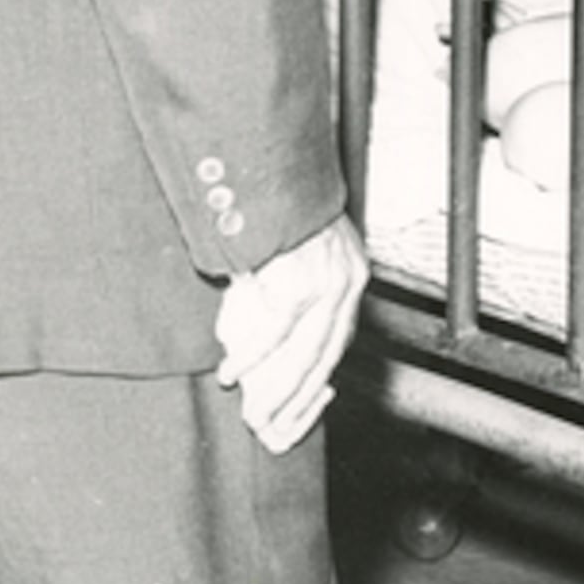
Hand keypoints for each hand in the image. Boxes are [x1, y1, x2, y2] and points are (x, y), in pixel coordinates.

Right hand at [213, 213, 368, 454]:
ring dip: (276, 391)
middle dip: (301, 396)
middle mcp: (347, 280)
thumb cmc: (280, 195)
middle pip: (327, 355)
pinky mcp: (299, 281)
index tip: (310, 396)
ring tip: (252, 414)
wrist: (273, 162)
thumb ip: (303, 274)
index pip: (343, 336)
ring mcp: (326, 282)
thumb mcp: (307, 237)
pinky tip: (231, 373)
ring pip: (304, 355)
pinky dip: (250, 359)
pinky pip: (274, 334)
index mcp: (352, 270)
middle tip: (275, 422)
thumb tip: (273, 310)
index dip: (324, 371)